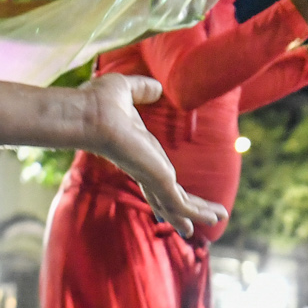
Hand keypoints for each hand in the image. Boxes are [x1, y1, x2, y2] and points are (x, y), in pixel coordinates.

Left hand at [74, 73, 216, 236]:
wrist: (89, 114)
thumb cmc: (97, 102)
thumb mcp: (125, 91)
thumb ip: (142, 90)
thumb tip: (156, 88)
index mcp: (140, 152)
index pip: (159, 177)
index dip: (173, 187)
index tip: (183, 196)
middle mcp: (145, 169)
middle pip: (171, 197)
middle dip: (192, 207)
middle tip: (211, 217)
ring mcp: (150, 177)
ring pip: (178, 204)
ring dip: (199, 213)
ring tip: (218, 219)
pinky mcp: (156, 180)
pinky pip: (180, 203)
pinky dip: (197, 212)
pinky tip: (213, 217)